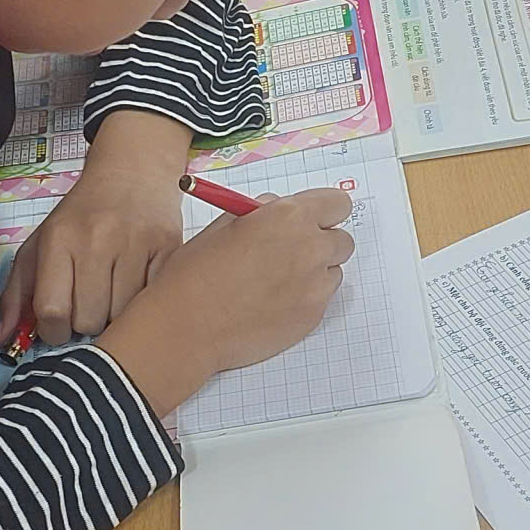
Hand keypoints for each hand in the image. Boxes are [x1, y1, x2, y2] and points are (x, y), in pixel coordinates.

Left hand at [0, 112, 191, 347]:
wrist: (133, 172)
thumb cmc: (80, 216)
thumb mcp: (39, 245)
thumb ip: (16, 294)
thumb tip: (1, 341)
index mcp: (59, 240)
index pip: (52, 311)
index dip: (54, 331)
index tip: (59, 324)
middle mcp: (97, 240)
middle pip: (89, 321)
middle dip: (86, 323)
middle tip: (88, 303)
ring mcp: (136, 245)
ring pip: (122, 316)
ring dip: (115, 315)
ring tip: (113, 293)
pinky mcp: (169, 249)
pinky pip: (152, 301)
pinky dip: (143, 303)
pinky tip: (136, 285)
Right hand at [98, 188, 354, 415]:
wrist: (187, 325)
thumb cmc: (196, 272)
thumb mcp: (226, 223)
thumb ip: (264, 212)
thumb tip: (280, 210)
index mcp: (289, 217)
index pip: (338, 203)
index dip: (324, 212)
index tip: (312, 220)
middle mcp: (311, 248)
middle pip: (343, 240)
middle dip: (322, 243)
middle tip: (291, 253)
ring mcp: (316, 286)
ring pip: (333, 272)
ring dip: (315, 273)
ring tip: (276, 282)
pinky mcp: (313, 317)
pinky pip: (321, 300)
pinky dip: (304, 299)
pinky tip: (271, 303)